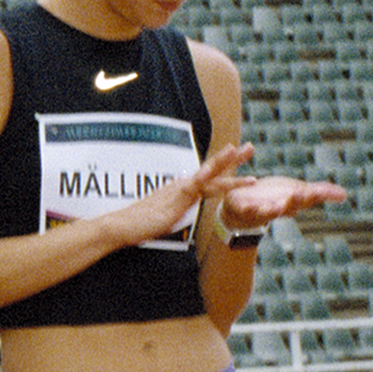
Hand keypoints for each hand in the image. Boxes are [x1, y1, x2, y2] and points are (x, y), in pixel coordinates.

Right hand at [124, 139, 250, 246]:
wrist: (122, 225)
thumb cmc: (142, 224)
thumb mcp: (167, 216)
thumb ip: (177, 209)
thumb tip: (181, 210)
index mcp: (183, 189)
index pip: (209, 175)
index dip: (225, 165)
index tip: (238, 155)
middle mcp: (183, 185)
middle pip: (213, 168)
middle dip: (232, 157)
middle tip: (250, 146)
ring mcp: (179, 190)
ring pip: (207, 174)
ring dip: (224, 162)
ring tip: (239, 151)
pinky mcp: (174, 198)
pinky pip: (192, 187)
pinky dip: (204, 179)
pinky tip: (212, 172)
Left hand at [221, 171, 345, 227]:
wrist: (242, 209)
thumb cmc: (273, 198)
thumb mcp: (297, 191)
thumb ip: (320, 192)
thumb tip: (345, 194)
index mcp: (293, 201)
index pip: (307, 198)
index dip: (315, 195)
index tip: (322, 191)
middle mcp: (279, 208)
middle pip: (289, 206)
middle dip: (295, 201)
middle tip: (301, 194)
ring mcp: (260, 210)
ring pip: (269, 211)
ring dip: (274, 208)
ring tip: (279, 205)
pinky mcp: (242, 208)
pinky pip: (246, 210)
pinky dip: (249, 208)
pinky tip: (250, 206)